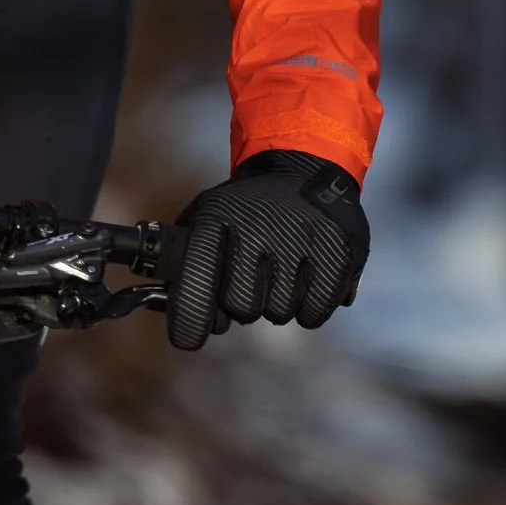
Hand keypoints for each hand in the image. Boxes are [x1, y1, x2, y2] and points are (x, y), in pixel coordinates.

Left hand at [167, 148, 368, 351]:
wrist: (303, 167)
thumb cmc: (244, 209)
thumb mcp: (206, 217)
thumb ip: (184, 265)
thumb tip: (168, 312)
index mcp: (217, 218)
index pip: (195, 283)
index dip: (190, 319)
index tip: (190, 337)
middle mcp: (258, 227)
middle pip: (242, 308)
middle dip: (244, 305)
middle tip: (253, 280)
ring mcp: (301, 238)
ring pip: (279, 312)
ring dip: (278, 304)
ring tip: (282, 270)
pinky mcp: (337, 251)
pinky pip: (314, 313)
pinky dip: (309, 308)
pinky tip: (306, 278)